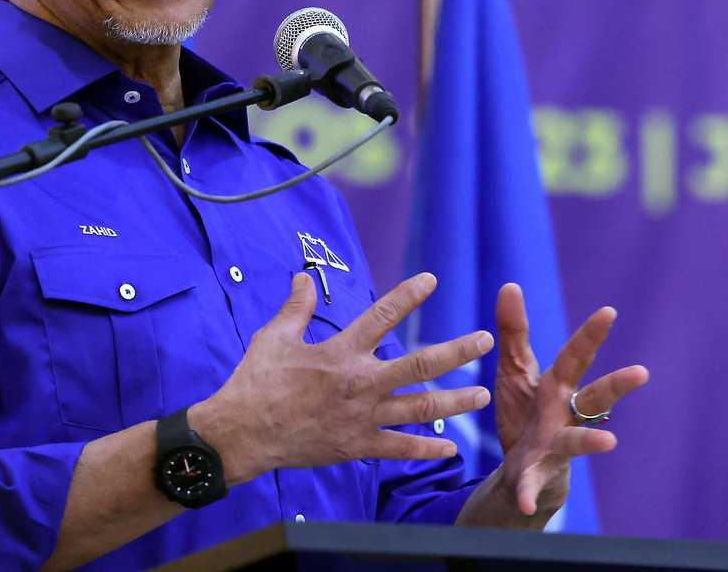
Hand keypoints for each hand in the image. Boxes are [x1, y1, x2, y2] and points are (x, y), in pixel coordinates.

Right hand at [190, 272, 493, 484]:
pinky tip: (451, 449)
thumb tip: (303, 276)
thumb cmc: (256, 381)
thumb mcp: (274, 336)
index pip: (382, 317)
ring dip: (455, 402)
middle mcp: (360, 383)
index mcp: (341, 352)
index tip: (432, 280)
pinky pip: (399, 448)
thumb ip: (295, 307)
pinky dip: (426, 450)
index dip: (408, 296)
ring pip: (420, 409)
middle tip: (484, 340)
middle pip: (420, 366)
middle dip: (456, 351)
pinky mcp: (357, 446)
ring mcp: (362, 417)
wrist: (243, 432)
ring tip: (483, 395)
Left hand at [461, 283, 649, 525]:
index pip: (576, 357)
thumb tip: (510, 285)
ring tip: (611, 444)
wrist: (521, 470)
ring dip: (592, 443)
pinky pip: (532, 485)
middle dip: (616, 385)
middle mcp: (564, 415)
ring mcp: (554, 446)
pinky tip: (526, 503)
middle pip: (594, 397)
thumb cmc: (524, 413)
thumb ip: (513, 332)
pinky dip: (529, 493)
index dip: (591, 335)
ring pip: (576, 442)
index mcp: (557, 386)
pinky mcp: (534, 473)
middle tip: (641, 372)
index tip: (609, 311)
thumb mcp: (514, 370)